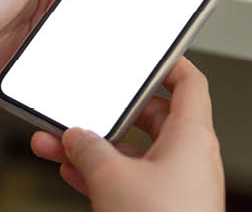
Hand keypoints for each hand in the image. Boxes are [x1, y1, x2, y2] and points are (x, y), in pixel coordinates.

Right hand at [30, 57, 224, 211]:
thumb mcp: (112, 178)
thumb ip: (90, 150)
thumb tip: (77, 137)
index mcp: (193, 135)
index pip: (190, 82)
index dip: (170, 63)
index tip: (148, 54)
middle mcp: (191, 156)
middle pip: (153, 118)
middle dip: (113, 113)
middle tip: (86, 105)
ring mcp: (179, 184)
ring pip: (135, 153)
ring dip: (98, 148)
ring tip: (58, 141)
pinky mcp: (165, 208)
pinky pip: (132, 180)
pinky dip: (104, 174)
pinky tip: (70, 172)